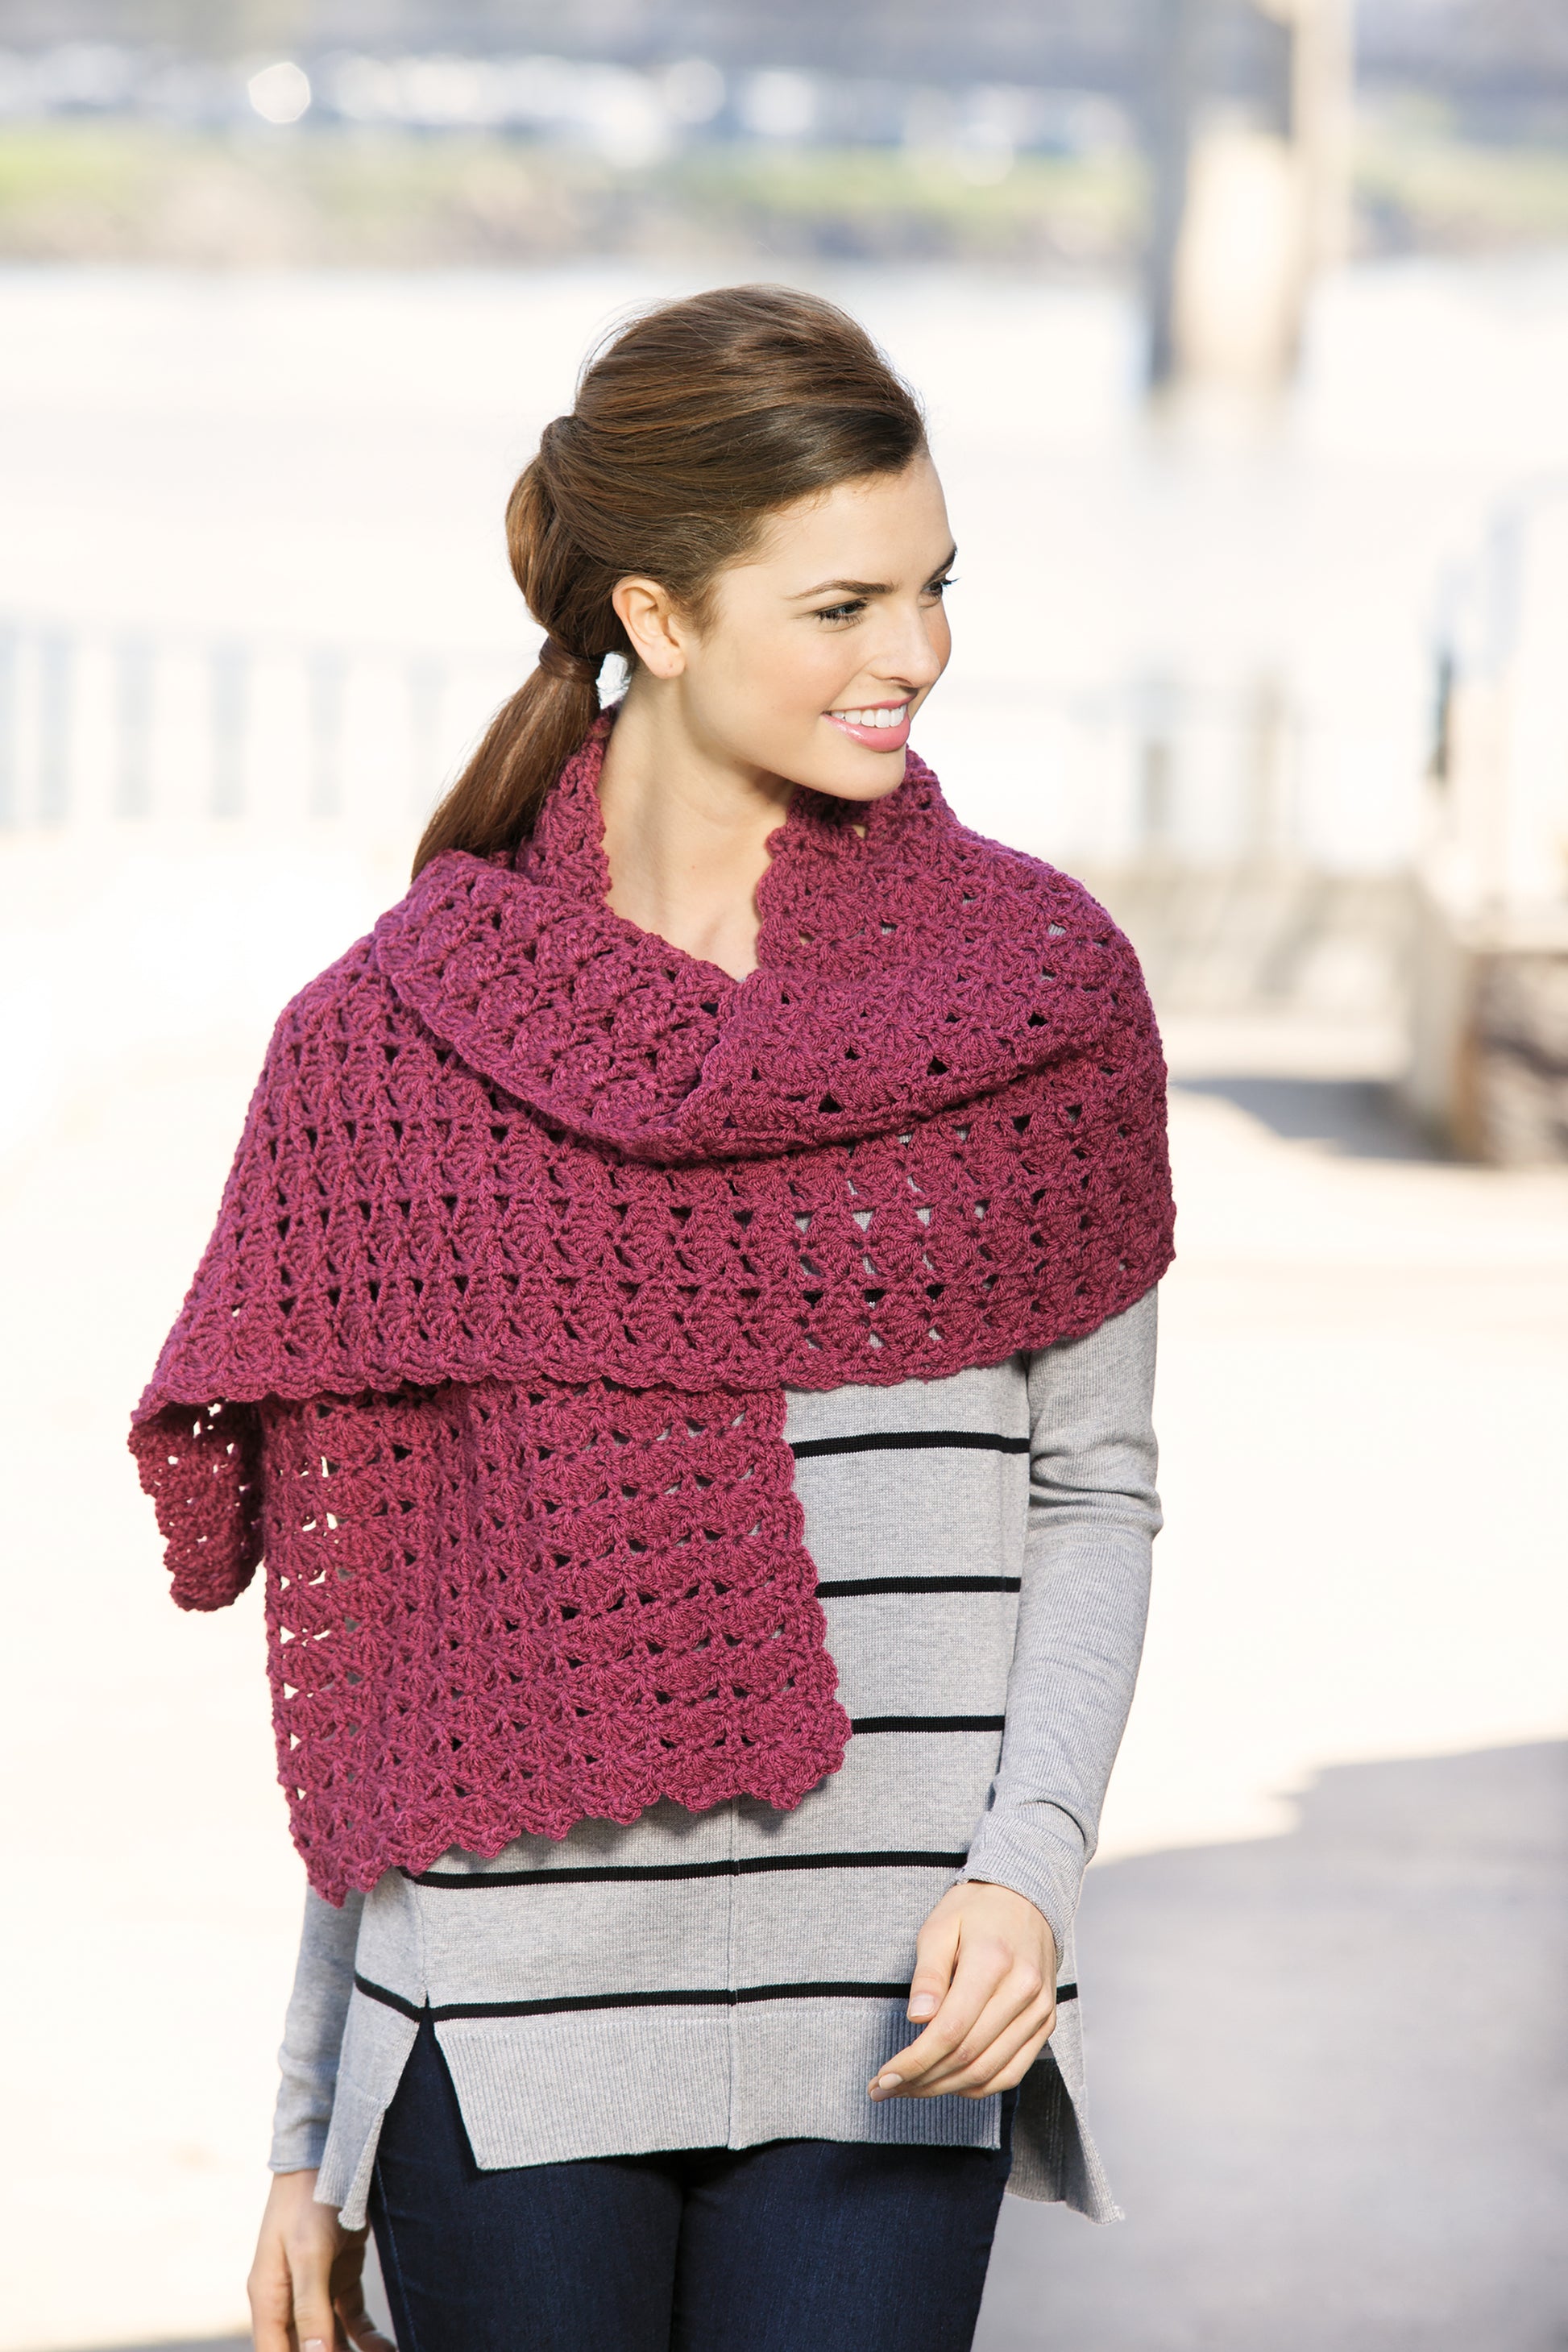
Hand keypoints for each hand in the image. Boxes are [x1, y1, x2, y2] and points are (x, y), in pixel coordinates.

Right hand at [248, 2169, 395, 2351]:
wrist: (328, 2150)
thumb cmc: (309, 2198)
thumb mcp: (309, 2253)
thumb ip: (310, 2307)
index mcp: (269, 2298)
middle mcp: (288, 2299)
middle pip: (307, 2350)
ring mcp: (314, 2288)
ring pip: (332, 2340)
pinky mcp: (339, 2275)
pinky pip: (351, 2319)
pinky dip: (368, 2338)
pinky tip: (387, 2348)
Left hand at [868, 1880, 1057, 2102]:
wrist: (1027, 1896)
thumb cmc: (976, 1909)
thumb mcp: (939, 1926)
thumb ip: (928, 1974)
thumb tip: (917, 2020)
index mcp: (992, 1962)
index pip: (950, 2030)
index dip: (914, 2061)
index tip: (883, 2077)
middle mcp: (1022, 1991)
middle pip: (968, 2057)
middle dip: (922, 2080)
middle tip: (887, 2087)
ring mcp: (1038, 2010)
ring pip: (989, 2072)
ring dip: (945, 2089)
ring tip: (911, 2088)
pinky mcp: (1045, 2023)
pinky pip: (1012, 2072)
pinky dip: (978, 2086)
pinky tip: (948, 2083)